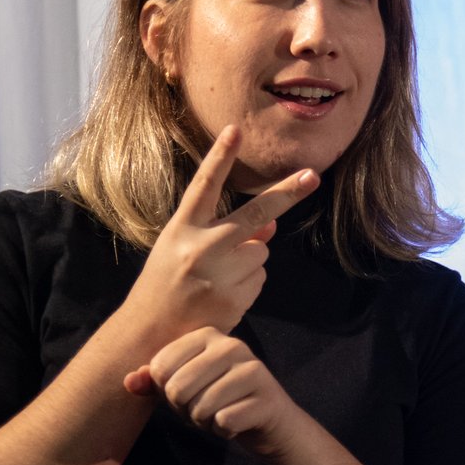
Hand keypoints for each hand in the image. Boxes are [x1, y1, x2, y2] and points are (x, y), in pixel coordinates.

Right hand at [121, 125, 317, 343]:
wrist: (151, 334)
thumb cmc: (167, 284)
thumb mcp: (183, 249)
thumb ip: (223, 232)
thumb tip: (272, 223)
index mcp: (181, 229)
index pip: (204, 187)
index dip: (220, 157)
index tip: (236, 129)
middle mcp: (200, 248)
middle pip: (255, 214)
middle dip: (287, 194)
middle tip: (312, 176)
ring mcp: (219, 275)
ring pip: (261, 252)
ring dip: (250, 260)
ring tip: (218, 278)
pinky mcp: (234, 299)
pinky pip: (259, 279)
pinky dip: (248, 284)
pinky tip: (223, 295)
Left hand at [124, 327, 304, 459]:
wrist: (269, 423)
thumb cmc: (220, 399)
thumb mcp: (184, 387)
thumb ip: (153, 381)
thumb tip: (128, 381)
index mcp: (207, 335)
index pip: (160, 367)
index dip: (165, 391)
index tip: (187, 392)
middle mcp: (231, 345)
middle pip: (177, 389)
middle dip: (185, 410)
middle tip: (204, 408)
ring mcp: (252, 369)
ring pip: (200, 407)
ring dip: (205, 422)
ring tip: (220, 413)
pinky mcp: (266, 397)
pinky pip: (223, 422)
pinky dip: (224, 431)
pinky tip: (237, 423)